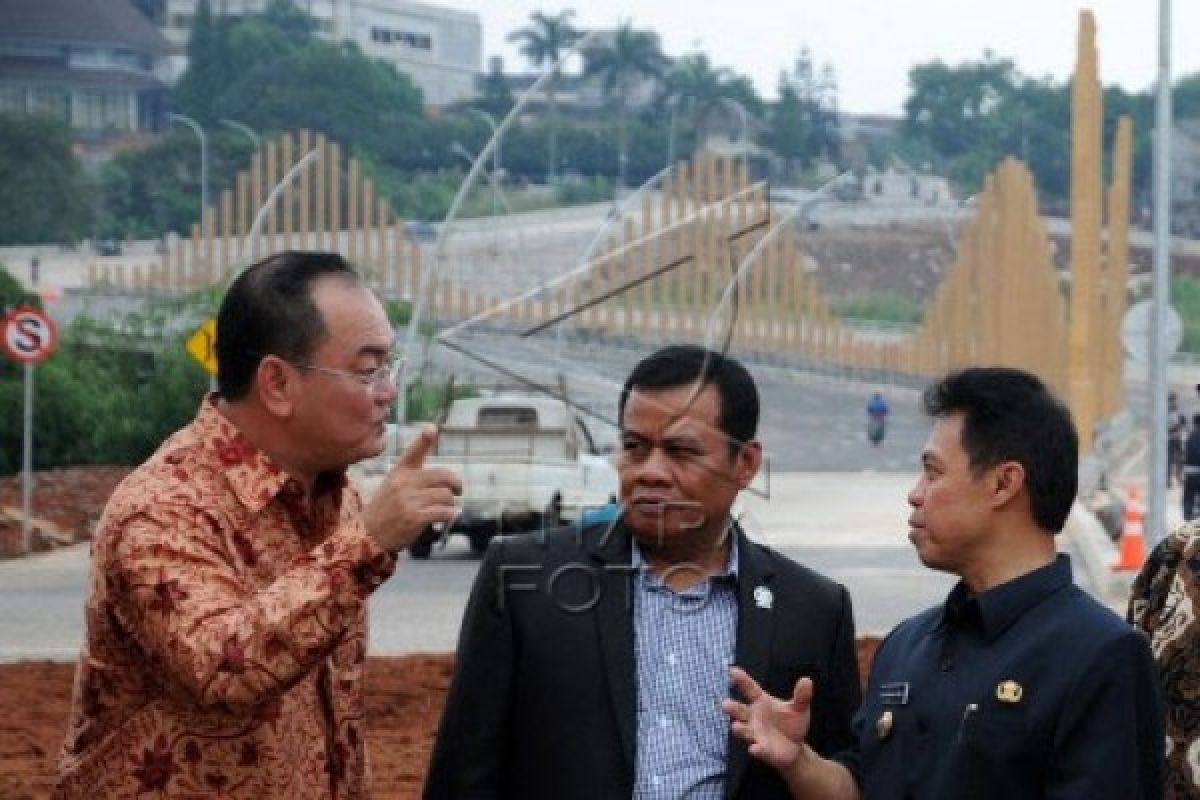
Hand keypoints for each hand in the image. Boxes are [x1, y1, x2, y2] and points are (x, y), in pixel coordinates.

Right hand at [362, 426, 460, 552]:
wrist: (368, 535)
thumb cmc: (385, 509)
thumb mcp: (393, 485)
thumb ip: (414, 478)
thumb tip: (447, 480)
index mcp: (400, 472)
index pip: (413, 452)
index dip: (424, 439)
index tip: (431, 429)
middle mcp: (404, 483)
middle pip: (443, 475)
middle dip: (456, 483)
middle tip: (458, 490)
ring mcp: (409, 500)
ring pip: (446, 495)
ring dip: (451, 503)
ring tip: (445, 508)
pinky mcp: (414, 517)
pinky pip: (444, 512)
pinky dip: (450, 515)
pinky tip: (447, 517)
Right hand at [723, 667, 813, 772]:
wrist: (795, 748)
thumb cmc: (792, 724)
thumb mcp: (799, 708)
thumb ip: (801, 696)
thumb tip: (807, 681)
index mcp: (761, 702)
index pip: (749, 689)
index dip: (741, 680)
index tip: (732, 671)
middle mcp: (753, 717)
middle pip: (739, 711)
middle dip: (732, 708)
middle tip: (725, 703)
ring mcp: (755, 734)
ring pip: (743, 730)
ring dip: (739, 728)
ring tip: (736, 726)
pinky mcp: (762, 750)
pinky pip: (758, 749)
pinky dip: (756, 749)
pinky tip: (755, 748)